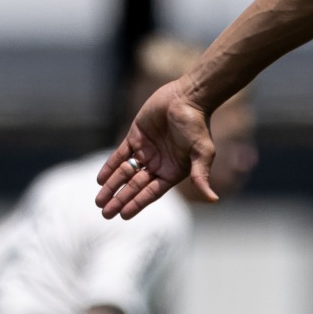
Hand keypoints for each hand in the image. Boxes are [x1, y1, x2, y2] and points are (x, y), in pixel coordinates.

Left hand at [95, 80, 216, 220]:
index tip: (123, 215)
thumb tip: (213, 199)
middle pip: (135, 187)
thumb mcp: (202, 152)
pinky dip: (110, 166)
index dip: (137, 204)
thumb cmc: (198, 125)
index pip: (151, 192)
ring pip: (125, 173)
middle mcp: (158, 165)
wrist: (187, 97)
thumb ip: (201, 176)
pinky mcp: (136, 137)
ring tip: (99, 201)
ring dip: (112, 186)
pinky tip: (100, 179)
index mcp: (172, 173)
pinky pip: (120, 155)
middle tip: (105, 213)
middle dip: (120, 199)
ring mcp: (146, 151)